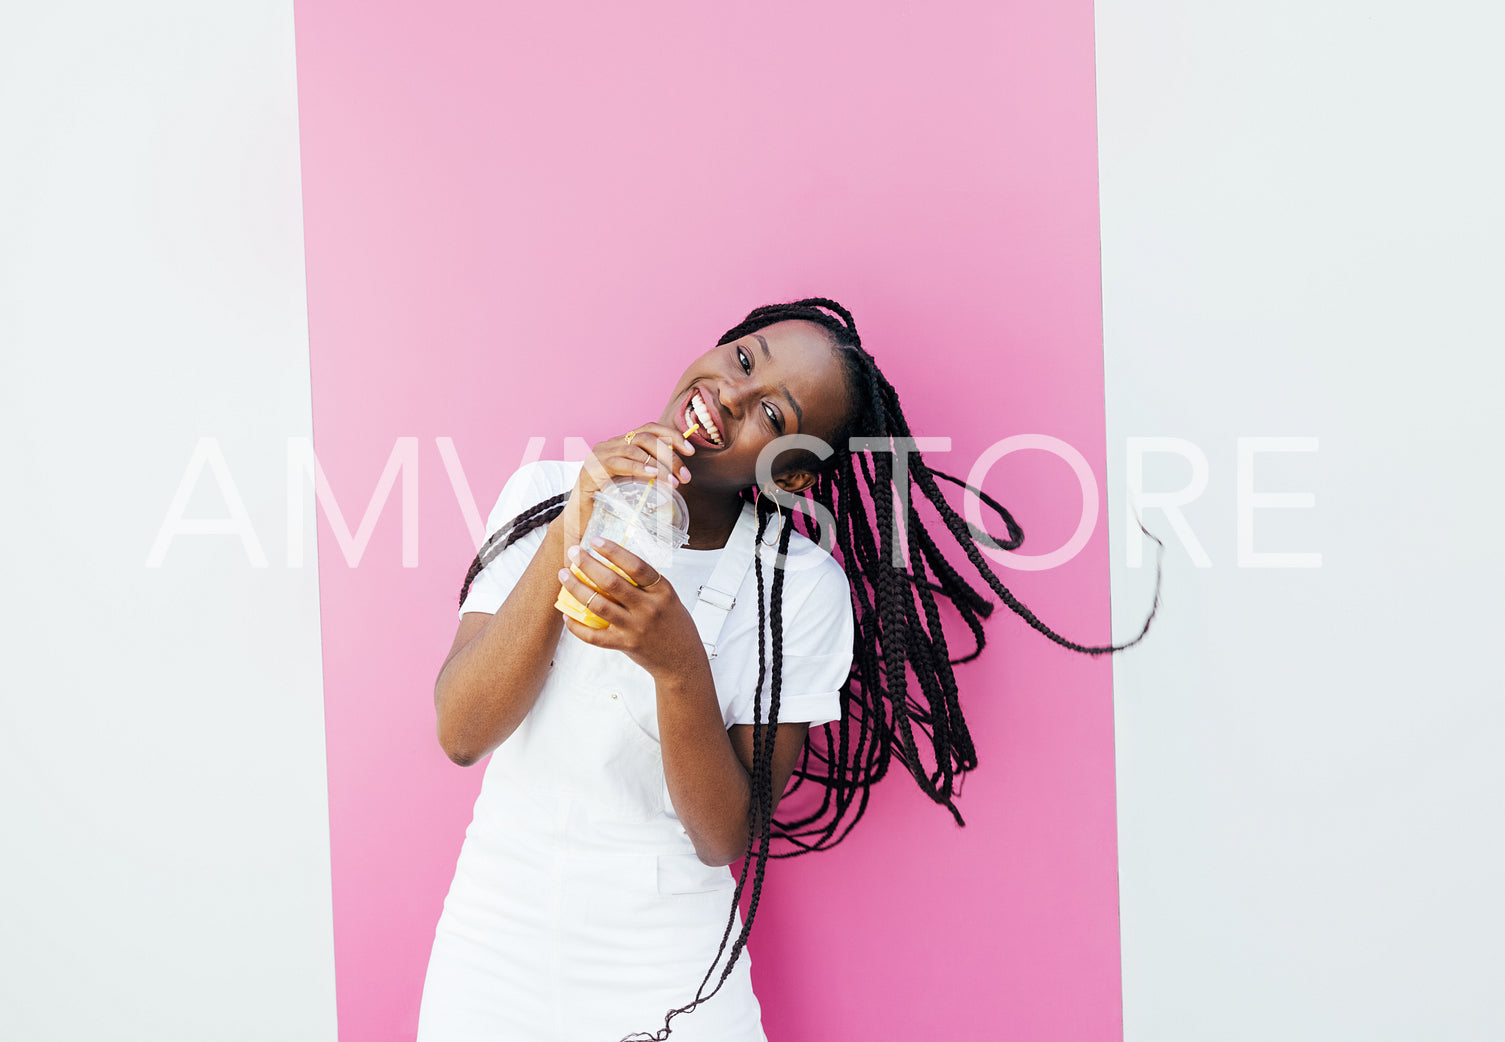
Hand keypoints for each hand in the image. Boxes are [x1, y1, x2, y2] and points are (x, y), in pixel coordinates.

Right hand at [556, 422, 696, 548]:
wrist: (582, 521)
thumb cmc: (610, 504)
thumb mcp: (635, 484)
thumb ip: (651, 475)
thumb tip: (679, 475)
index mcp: (621, 443)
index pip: (650, 428)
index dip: (672, 435)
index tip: (690, 451)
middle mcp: (610, 444)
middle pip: (645, 436)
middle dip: (670, 455)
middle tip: (684, 476)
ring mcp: (599, 454)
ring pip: (635, 448)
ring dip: (659, 465)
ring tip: (672, 482)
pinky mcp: (591, 469)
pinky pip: (619, 462)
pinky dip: (639, 467)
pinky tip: (653, 475)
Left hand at [556, 537, 704, 678]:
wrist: (681, 660)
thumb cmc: (673, 624)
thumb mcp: (668, 598)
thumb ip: (645, 584)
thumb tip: (613, 563)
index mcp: (662, 591)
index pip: (636, 566)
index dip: (614, 551)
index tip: (595, 540)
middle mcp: (648, 608)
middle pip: (612, 583)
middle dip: (588, 565)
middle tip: (574, 553)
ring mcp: (635, 628)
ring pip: (598, 605)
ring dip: (576, 588)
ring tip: (564, 575)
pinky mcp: (624, 645)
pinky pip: (594, 636)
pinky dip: (577, 625)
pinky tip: (567, 614)